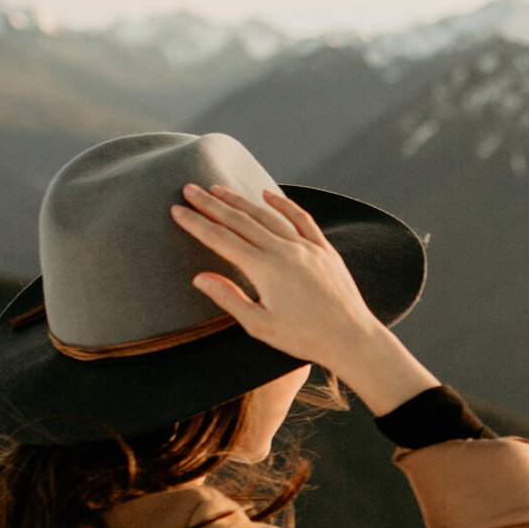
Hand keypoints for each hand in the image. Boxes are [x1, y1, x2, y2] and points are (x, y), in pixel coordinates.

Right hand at [174, 184, 435, 413]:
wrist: (351, 338)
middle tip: (190, 189)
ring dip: (241, 201)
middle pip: (240, 221)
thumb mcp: (259, 325)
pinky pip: (301, 219)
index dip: (197, 224)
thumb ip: (229, 298)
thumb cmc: (303, 338)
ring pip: (267, 216)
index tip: (177, 210)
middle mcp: (284, 251)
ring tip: (219, 190)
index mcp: (265, 269)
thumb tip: (199, 277)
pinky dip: (283, 205)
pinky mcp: (324, 249)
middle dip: (212, 204)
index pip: (221, 240)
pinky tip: (268, 195)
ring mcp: (306, 247)